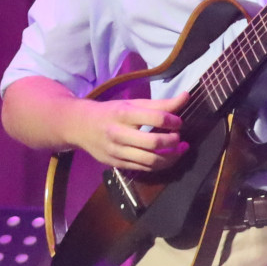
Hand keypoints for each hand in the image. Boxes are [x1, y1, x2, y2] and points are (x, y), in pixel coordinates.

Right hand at [70, 94, 188, 170]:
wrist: (80, 126)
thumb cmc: (111, 112)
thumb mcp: (132, 103)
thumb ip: (160, 103)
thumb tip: (186, 96)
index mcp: (124, 114)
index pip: (156, 117)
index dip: (173, 121)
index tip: (178, 122)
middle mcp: (119, 134)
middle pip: (154, 143)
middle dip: (173, 141)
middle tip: (179, 138)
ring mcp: (117, 151)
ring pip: (150, 160)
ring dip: (171, 157)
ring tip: (180, 149)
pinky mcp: (117, 164)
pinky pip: (144, 169)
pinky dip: (160, 165)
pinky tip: (167, 158)